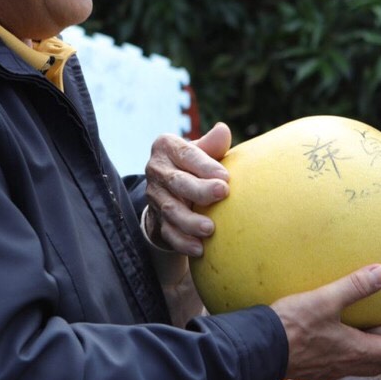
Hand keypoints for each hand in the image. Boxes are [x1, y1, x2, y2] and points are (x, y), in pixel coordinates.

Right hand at [143, 122, 231, 256]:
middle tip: (223, 194)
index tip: (226, 177)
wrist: (175, 191)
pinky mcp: (156, 220)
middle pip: (177, 181)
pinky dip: (183, 242)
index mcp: (166, 147)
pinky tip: (199, 249)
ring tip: (210, 229)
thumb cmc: (196, 165)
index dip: (205, 165)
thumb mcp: (203, 152)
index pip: (187, 154)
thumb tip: (223, 130)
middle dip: (200, 190)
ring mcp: (154, 196)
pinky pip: (168, 233)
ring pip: (170, 210)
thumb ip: (213, 145)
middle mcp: (156, 170)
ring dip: (190, 221)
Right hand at [273, 265, 380, 379]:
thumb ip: (355, 286)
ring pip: (364, 366)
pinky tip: (342, 336)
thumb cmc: (292, 327)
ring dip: (375, 353)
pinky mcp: (315, 369)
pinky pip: (344, 363)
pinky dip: (353, 353)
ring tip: (375, 334)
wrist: (256, 351)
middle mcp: (347, 365)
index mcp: (357, 351)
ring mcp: (331, 370)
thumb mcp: (325, 300)